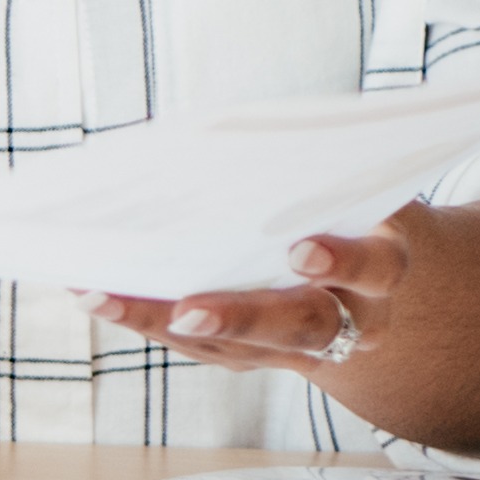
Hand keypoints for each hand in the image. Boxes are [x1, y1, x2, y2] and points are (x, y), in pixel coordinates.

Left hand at [79, 193, 479, 462]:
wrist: (383, 286)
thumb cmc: (364, 208)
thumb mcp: (365, 183)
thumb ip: (334, 166)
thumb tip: (249, 125)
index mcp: (388, 263)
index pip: (373, 265)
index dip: (342, 259)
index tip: (303, 245)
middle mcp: (351, 317)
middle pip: (300, 326)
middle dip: (243, 316)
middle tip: (187, 305)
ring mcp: (301, 345)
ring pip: (234, 344)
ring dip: (163, 320)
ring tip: (100, 294)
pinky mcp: (256, 354)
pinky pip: (198, 344)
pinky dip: (145, 317)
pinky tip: (92, 290)